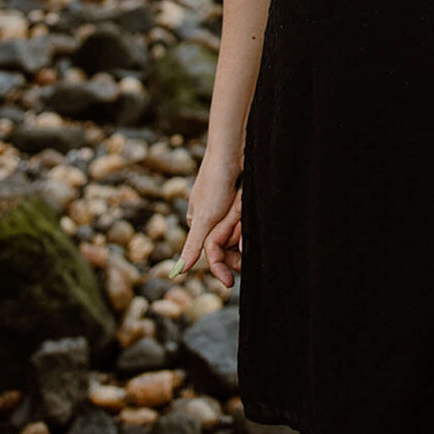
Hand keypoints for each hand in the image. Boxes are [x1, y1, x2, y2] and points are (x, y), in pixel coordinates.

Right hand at [174, 158, 242, 287]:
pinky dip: (250, 224)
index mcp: (196, 223)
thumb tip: (177, 272)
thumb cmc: (215, 183)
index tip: (231, 282)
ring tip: (252, 238)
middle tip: (248, 259)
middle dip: (236, 249)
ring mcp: (225, 207)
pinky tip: (256, 225)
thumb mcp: (204, 218)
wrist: (234, 150)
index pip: (210, 252)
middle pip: (226, 244)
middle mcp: (210, 217)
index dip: (222, 265)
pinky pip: (246, 219)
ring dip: (244, 236)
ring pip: (238, 233)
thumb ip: (192, 245)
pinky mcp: (240, 198)